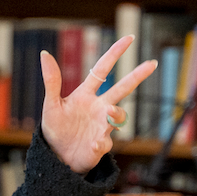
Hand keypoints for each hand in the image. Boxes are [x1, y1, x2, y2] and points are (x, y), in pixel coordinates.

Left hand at [40, 35, 156, 173]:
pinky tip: (92, 145)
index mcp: (86, 94)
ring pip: (119, 115)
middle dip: (137, 76)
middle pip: (122, 89)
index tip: (129, 38)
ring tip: (109, 112)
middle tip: (152, 63)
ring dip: (116, 114)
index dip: (115, 53)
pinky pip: (105, 142)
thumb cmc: (55, 129)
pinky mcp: (101, 145)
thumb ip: (51, 81)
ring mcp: (102, 126)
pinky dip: (100, 143)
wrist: (56, 156)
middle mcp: (99, 107)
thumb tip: (45, 53)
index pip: (103, 70)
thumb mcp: (51, 104)